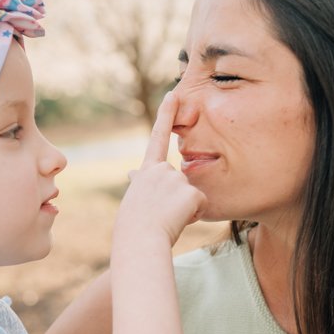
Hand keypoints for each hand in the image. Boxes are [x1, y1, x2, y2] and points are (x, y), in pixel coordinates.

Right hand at [116, 91, 206, 245]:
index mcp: (146, 172)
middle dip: (179, 200)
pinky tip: (178, 221)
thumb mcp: (135, 200)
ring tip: (167, 220)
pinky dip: (192, 217)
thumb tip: (133, 173)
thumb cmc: (133, 227)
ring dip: (184, 211)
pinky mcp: (191, 193)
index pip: (157, 138)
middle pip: (182, 183)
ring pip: (192, 196)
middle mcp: (161, 170)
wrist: (140, 240)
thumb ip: (141, 184)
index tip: (173, 93)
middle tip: (161, 214)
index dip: (166, 115)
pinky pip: (200, 206)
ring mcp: (176, 180)